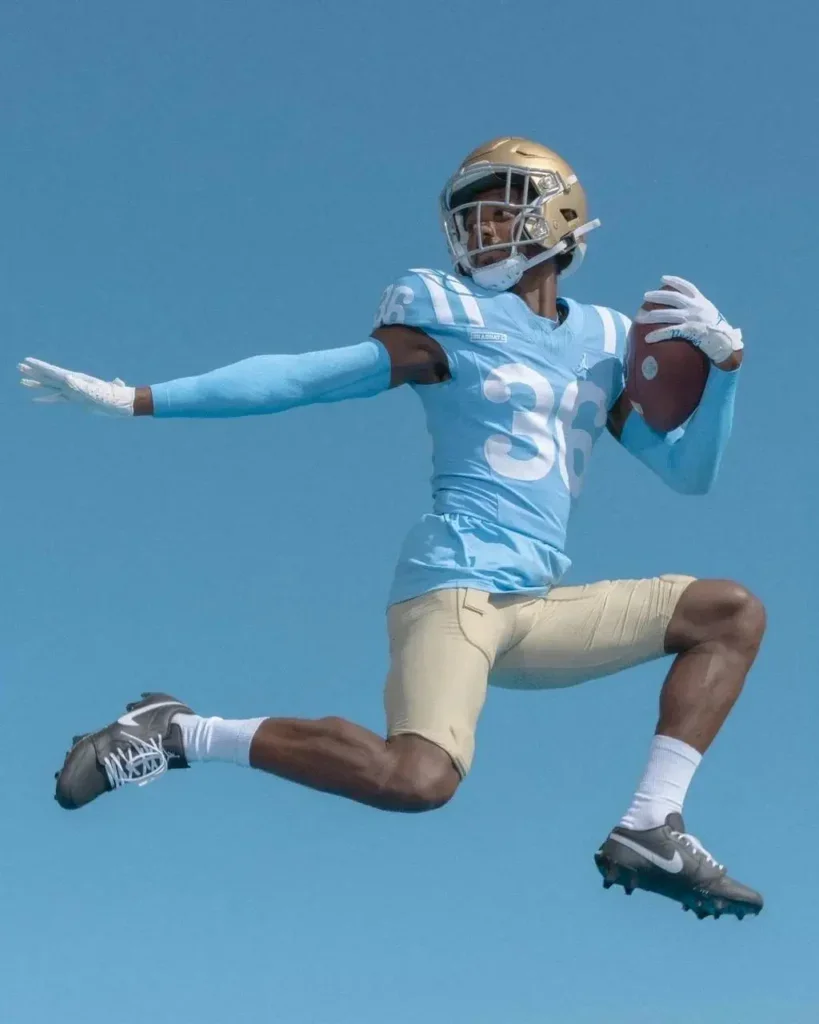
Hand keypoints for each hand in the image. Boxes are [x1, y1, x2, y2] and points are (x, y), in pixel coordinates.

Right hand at [18, 358, 135, 415]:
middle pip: (49, 377)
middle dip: (34, 372)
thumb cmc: (112, 396)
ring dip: (36, 384)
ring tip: (21, 381)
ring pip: (50, 387)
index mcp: (76, 379)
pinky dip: (45, 399)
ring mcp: (73, 391)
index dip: (40, 367)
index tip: (28, 361)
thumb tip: (67, 378)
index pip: (54, 372)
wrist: (123, 403)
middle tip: (19, 366)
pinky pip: (56, 399)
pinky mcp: (75, 400)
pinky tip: (35, 400)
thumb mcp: (96, 391)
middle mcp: (73, 383)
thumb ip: (82, 385)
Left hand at [635, 276, 743, 367]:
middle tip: (645, 296)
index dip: (674, 281)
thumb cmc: (718, 331)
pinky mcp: (690, 330)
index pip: (687, 287)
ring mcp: (693, 318)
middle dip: (658, 295)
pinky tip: (648, 338)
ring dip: (652, 315)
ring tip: (639, 317)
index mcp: (702, 302)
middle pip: (673, 297)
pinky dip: (658, 334)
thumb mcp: (711, 315)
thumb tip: (686, 311)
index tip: (663, 279)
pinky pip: (670, 331)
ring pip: (668, 314)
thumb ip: (700, 310)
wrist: (727, 343)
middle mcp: (697, 307)